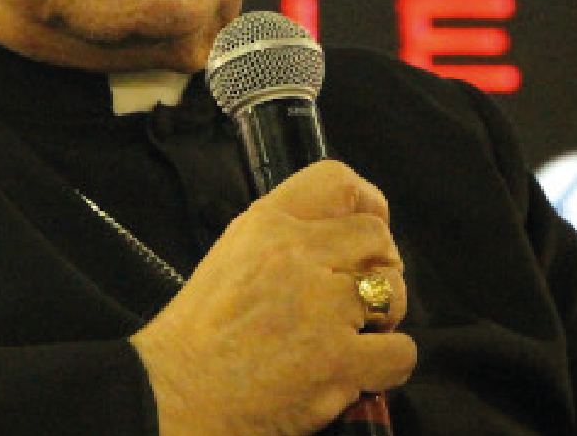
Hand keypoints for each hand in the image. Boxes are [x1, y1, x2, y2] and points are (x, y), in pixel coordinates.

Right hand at [130, 160, 415, 435]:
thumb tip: (336, 238)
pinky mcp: (339, 359)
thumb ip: (282, 238)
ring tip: (354, 335)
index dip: (367, 204)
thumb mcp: (231, 256)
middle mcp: (299, 254)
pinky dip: (387, 363)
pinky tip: (360, 369)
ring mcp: (323, 307)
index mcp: (267, 224)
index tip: (368, 231)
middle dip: (379, 267)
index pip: (338, 182)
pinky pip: (401, 350)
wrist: (176, 395)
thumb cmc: (196, 335)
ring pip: (394, 292)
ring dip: (383, 317)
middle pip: (377, 238)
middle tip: (360, 297)